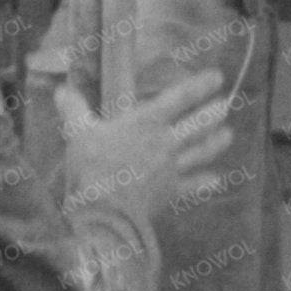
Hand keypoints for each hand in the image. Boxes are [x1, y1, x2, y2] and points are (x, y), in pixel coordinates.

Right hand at [55, 68, 233, 228]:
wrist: (104, 212)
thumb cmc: (90, 168)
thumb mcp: (77, 133)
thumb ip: (74, 110)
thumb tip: (62, 90)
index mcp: (146, 122)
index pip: (180, 98)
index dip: (200, 86)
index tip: (216, 77)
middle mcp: (166, 143)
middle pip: (199, 125)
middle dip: (214, 113)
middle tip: (226, 104)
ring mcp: (172, 169)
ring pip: (202, 152)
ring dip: (217, 143)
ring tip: (228, 134)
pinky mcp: (171, 193)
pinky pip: (194, 186)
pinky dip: (206, 183)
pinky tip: (216, 180)